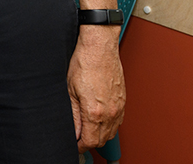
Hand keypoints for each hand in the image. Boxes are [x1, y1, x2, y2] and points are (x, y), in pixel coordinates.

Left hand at [67, 25, 124, 151]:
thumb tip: (73, 130)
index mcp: (95, 111)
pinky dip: (109, 125)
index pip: (89, 141)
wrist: (99, 48)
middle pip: (101, 139)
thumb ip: (72, 114)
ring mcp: (119, 107)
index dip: (79, 145)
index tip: (74, 144)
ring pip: (111, 132)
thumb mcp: (70, 90)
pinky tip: (99, 120)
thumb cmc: (84, 63)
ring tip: (87, 130)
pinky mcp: (122, 101)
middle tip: (78, 138)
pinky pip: (118, 121)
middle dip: (89, 142)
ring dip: (99, 135)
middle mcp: (110, 112)